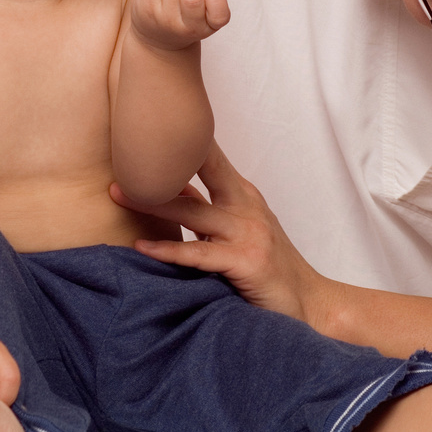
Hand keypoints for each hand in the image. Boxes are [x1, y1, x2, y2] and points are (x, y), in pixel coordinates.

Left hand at [110, 141, 328, 321]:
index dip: (180, 140)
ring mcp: (248, 232)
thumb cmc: (269, 267)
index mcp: (242, 193)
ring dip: (153, 202)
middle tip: (121, 153)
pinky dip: (168, 250)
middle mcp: (245, 205)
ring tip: (119, 193)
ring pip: (192, 210)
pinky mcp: (247, 261)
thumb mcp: (238, 229)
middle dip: (160, 162)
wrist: (313, 305)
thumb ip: (207, 209)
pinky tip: (142, 246)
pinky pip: (199, 253)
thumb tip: (164, 190)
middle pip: (198, 172)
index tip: (143, 126)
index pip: (208, 157)